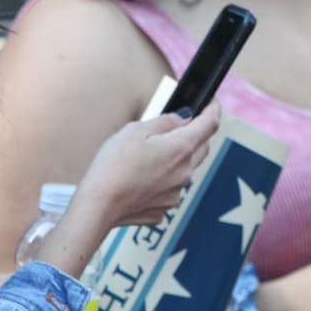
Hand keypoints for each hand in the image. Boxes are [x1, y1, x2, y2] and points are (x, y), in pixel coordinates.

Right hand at [75, 102, 220, 226]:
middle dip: (196, 134)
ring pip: (187, 169)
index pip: (210, 123)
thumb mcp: (136, 130)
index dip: (213, 109)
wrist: (97, 207)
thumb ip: (166, 121)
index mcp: (182, 148)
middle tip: (176, 128)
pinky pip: (171, 189)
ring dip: (178, 159)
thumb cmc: (113, 166)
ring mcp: (176, 192)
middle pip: (202, 146)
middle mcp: (186, 171)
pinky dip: (163, 181)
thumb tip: (184, 118)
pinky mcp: (164, 209)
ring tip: (150, 156)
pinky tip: (141, 179)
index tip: (211, 102)